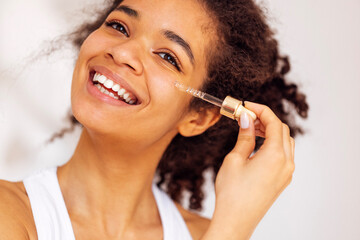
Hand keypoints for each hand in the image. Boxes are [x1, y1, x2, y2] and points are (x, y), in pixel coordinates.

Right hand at [203, 101, 294, 239]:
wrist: (236, 220)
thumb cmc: (232, 192)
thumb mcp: (235, 159)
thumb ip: (245, 136)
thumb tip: (246, 119)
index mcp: (276, 155)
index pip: (274, 122)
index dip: (261, 110)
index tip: (247, 106)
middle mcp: (286, 163)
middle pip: (282, 131)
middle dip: (265, 119)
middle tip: (246, 116)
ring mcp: (286, 173)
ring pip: (285, 143)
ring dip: (271, 132)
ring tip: (251, 129)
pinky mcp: (282, 180)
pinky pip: (283, 155)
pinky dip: (273, 145)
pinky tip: (257, 145)